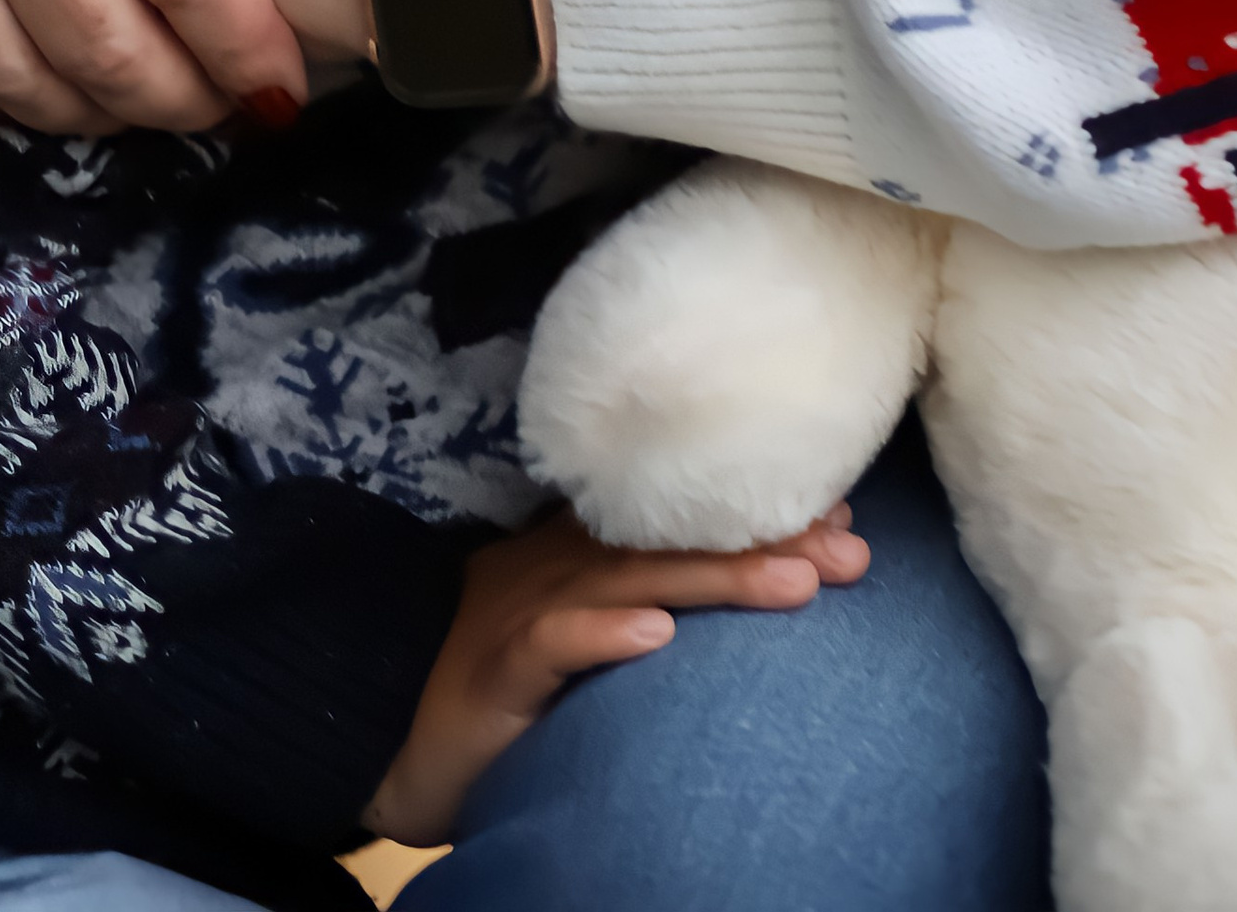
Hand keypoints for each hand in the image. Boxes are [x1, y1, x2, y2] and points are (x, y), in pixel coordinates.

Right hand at [363, 501, 867, 849]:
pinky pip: (557, 644)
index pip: (687, 525)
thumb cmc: (491, 684)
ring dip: (716, 579)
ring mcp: (532, 610)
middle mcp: (567, 569)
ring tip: (794, 582)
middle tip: (854, 547)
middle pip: (678, 543)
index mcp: (589, 558)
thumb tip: (742, 596)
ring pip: (635, 581)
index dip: (764, 519)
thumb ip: (638, 608)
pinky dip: (605, 634)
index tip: (847, 516)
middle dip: (769, 543)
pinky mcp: (501, 666)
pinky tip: (657, 635)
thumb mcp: (575, 638)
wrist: (382, 719)